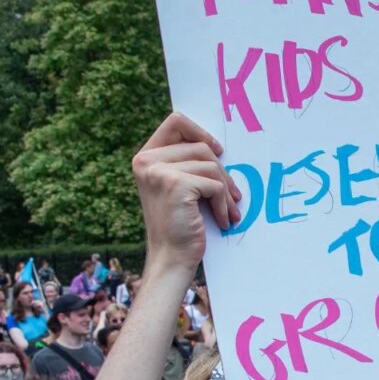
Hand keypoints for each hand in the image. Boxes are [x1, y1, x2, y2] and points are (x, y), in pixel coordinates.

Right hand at [132, 113, 239, 269]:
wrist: (171, 257)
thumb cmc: (180, 223)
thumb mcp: (177, 186)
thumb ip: (185, 162)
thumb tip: (218, 145)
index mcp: (145, 157)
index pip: (176, 122)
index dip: (200, 132)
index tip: (218, 151)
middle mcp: (147, 161)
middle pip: (200, 146)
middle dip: (222, 171)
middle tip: (233, 195)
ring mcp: (159, 171)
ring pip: (211, 165)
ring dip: (226, 190)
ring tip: (229, 210)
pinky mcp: (176, 185)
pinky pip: (215, 185)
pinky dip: (223, 204)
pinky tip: (222, 220)